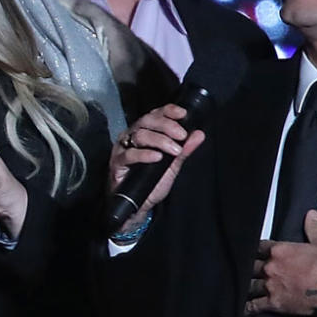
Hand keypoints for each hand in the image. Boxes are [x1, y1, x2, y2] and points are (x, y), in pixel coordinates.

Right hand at [108, 103, 205, 233]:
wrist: (139, 205)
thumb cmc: (152, 182)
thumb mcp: (172, 166)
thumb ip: (184, 150)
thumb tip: (199, 134)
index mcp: (145, 132)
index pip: (155, 114)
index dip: (168, 111)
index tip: (183, 114)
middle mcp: (132, 136)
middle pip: (147, 120)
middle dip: (167, 125)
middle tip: (182, 136)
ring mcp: (123, 148)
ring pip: (140, 135)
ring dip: (160, 140)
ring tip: (174, 151)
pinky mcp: (117, 162)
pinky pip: (130, 154)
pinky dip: (145, 154)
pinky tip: (157, 157)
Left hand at [246, 210, 316, 316]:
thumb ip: (312, 228)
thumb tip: (312, 214)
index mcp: (279, 250)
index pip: (258, 247)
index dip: (254, 251)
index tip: (250, 253)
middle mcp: (270, 267)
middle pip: (250, 266)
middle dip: (249, 269)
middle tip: (245, 272)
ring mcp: (270, 285)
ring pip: (250, 285)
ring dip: (246, 287)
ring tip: (240, 288)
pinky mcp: (274, 303)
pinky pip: (254, 305)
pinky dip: (247, 308)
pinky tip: (242, 309)